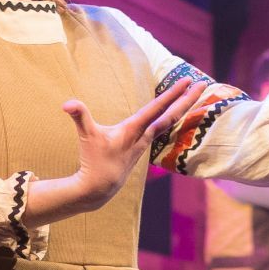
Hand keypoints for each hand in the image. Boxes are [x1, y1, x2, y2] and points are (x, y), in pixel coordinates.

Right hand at [61, 78, 200, 210]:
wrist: (99, 188)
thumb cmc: (93, 161)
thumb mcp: (86, 136)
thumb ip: (80, 116)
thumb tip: (67, 103)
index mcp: (133, 130)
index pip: (156, 109)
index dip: (171, 94)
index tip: (186, 81)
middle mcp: (143, 136)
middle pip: (171, 116)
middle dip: (186, 99)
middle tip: (201, 83)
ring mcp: (144, 144)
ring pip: (169, 123)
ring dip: (182, 108)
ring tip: (193, 96)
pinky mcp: (142, 149)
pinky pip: (162, 131)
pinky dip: (171, 120)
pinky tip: (175, 115)